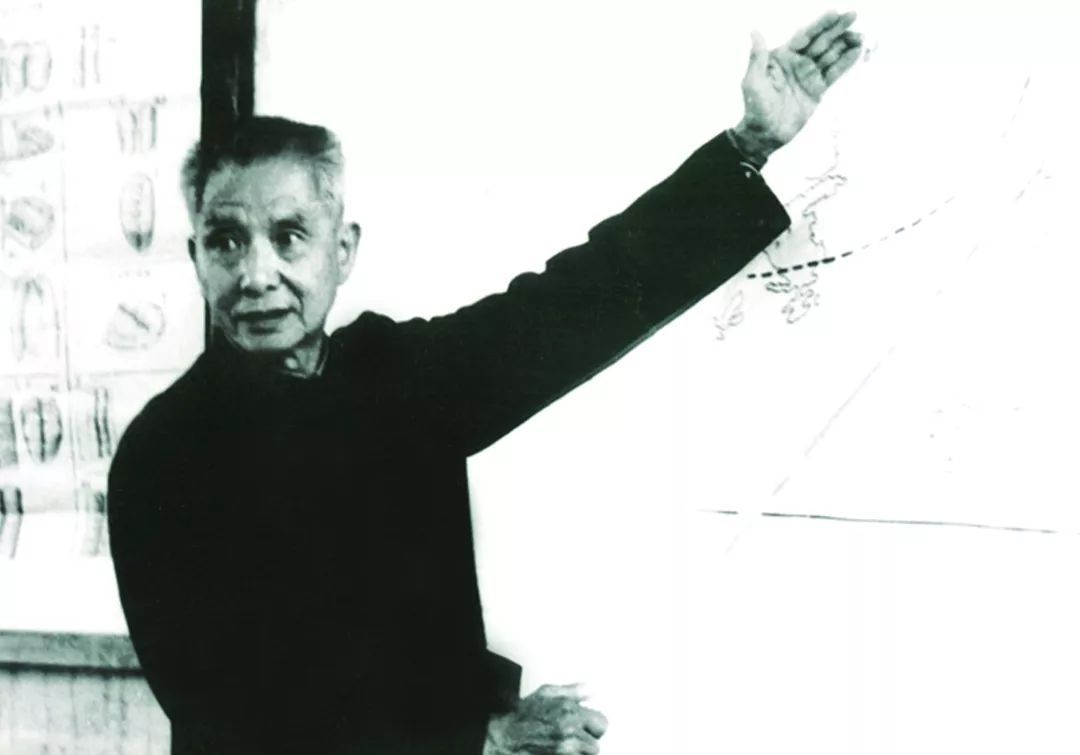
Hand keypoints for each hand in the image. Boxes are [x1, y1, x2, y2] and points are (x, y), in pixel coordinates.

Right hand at [484, 683, 608, 754]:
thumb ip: (571, 691)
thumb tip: (590, 690)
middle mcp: (570, 731)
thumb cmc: (522, 715)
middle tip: (574, 738)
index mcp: (570, 712)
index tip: (587, 727)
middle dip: (587, 742)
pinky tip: (560, 750)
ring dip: (579, 752)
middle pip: (596, 745)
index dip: (594, 726)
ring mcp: (565, 749)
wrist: (505, 737)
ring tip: (565, 745)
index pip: (602, 723)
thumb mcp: (545, 693)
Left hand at [732, 11, 862, 162]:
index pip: (804, 36)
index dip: (819, 25)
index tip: (835, 14)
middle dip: (837, 29)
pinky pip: (834, 72)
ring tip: (860, 35)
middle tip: (853, 16)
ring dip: (845, 44)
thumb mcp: (753, 82)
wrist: (766, 134)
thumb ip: (757, 57)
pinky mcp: (818, 89)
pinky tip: (857, 52)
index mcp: (782, 57)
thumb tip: (755, 32)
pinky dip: (846, 62)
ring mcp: (809, 75)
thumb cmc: (755, 108)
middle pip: (821, 41)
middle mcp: (798, 62)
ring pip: (831, 55)